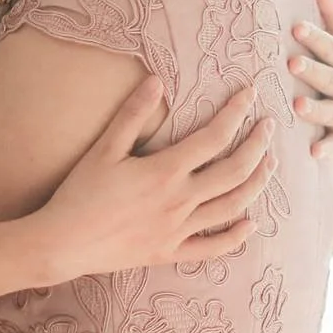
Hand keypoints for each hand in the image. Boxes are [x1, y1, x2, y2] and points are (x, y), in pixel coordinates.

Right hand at [27, 77, 274, 282]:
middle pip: (235, 171)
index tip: (250, 95)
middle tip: (270, 127)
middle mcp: (180, 201)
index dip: (237, 112)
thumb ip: (133, 114)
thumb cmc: (79, 192)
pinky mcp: (171, 252)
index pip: (215, 136)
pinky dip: (236, 236)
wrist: (62, 243)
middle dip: (259, 145)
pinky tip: (251, 223)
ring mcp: (179, 230)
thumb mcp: (104, 148)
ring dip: (257, 183)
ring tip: (269, 164)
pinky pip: (213, 248)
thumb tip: (156, 81)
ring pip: (233, 207)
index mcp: (165, 171)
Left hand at [288, 0, 332, 157]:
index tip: (297, 27)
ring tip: (297, 106)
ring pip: (332, 112)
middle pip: (330, 79)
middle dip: (312, 72)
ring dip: (315, 110)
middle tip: (292, 63)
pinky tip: (313, 153)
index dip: (316, 38)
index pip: (332, 48)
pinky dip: (328, 149)